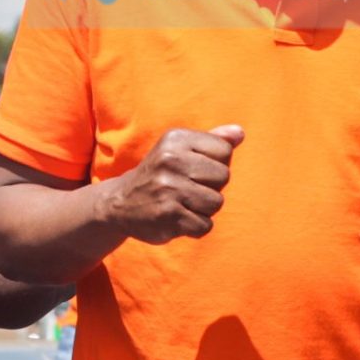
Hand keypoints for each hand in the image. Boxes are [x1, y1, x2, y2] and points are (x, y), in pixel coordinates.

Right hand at [98, 126, 243, 243]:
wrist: (120, 203)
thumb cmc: (161, 174)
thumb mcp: (180, 150)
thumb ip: (212, 140)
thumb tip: (239, 133)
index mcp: (175, 139)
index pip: (225, 151)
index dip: (216, 164)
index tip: (195, 170)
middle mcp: (170, 160)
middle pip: (223, 176)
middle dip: (211, 187)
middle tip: (188, 189)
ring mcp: (168, 188)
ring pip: (216, 202)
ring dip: (204, 209)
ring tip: (183, 204)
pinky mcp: (168, 214)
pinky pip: (204, 225)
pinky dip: (195, 227)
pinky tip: (178, 219)